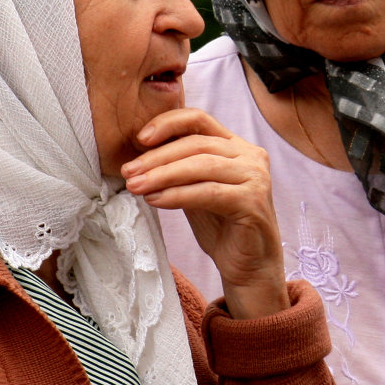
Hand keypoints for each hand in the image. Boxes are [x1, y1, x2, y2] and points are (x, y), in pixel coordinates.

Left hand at [122, 108, 289, 318]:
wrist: (248, 266)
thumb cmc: (221, 226)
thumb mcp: (196, 188)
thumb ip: (179, 169)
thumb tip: (138, 157)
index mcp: (236, 146)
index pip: (199, 119)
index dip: (168, 123)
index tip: (139, 139)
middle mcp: (251, 156)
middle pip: (196, 143)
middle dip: (157, 157)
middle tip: (128, 171)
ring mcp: (255, 177)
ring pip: (201, 165)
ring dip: (163, 174)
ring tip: (135, 186)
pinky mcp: (253, 201)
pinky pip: (208, 192)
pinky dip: (178, 194)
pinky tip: (155, 200)